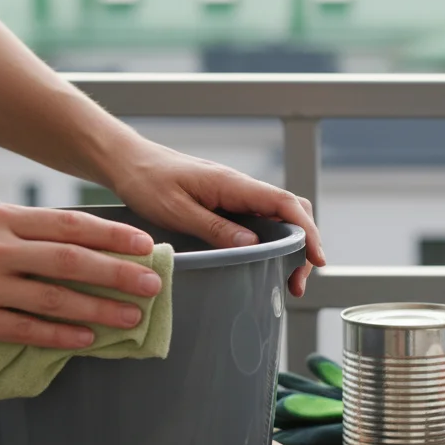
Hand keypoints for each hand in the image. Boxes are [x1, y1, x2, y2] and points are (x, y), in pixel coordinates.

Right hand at [0, 203, 162, 348]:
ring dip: (99, 309)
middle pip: (70, 260)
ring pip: (53, 298)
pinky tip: (88, 339)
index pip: (68, 225)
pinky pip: (25, 329)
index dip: (111, 236)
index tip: (144, 244)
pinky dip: (61, 334)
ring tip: (132, 317)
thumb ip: (21, 229)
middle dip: (117, 273)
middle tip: (153, 282)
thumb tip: (77, 241)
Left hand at [111, 144, 325, 296]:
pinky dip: (270, 243)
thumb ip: (214, 227)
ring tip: (285, 280)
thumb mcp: (176, 209)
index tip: (316, 258)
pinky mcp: (226, 205)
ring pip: (277, 219)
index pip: (285, 204)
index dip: (307, 231)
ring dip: (288, 247)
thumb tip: (252, 244)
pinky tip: (265, 263)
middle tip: (296, 282)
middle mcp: (240, 188)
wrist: (128, 162)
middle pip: (291, 213)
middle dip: (304, 245)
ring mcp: (235, 196)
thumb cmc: (146, 181)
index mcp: (232, 184)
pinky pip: (259, 222)